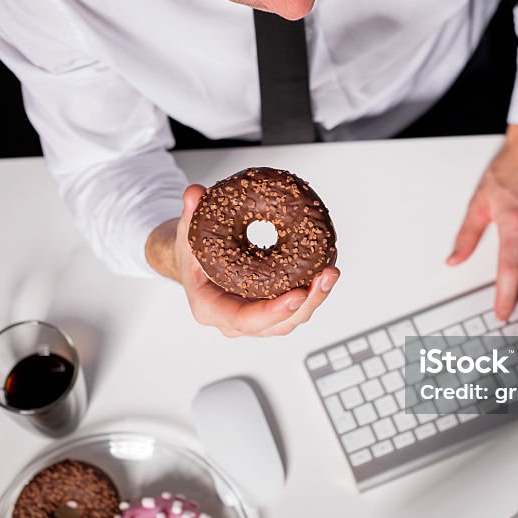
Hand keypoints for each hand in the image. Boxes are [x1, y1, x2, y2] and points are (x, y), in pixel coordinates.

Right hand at [146, 185, 339, 336]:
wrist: (194, 262)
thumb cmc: (191, 253)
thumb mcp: (186, 232)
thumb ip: (190, 214)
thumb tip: (195, 193)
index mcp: (211, 308)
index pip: (245, 320)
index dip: (273, 312)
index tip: (297, 295)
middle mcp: (234, 320)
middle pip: (277, 324)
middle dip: (306, 303)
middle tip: (325, 277)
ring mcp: (255, 318)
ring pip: (291, 319)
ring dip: (315, 298)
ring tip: (331, 273)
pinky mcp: (269, 309)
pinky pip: (295, 307)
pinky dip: (313, 292)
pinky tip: (326, 270)